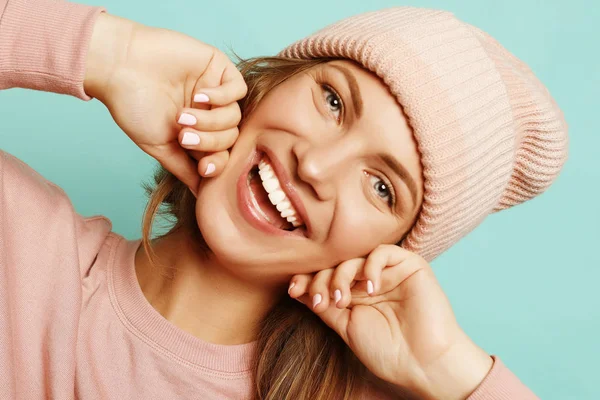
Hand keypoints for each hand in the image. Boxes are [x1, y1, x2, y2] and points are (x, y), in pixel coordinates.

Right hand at [84, 13, 246, 193]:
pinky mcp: (217, 67)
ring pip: (234, 116)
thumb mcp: (159, 145)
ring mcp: (215, 89)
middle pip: (230, 137)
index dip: (217, 163)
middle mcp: (209, 111)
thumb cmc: (133, 105)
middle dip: (210, 142)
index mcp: (197, 131)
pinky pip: (237, 89)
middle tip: (184, 136)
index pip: (222, 153)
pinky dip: (222, 97)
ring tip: (183, 115)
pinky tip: (199, 96)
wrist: (118, 67)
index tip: (202, 167)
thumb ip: (183, 168)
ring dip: (211, 121)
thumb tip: (203, 194)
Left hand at [288, 245, 493, 399]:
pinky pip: (382, 252)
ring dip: (341, 275)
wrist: (423, 363)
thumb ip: (326, 305)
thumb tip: (299, 288)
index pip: (326, 277)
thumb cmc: (387, 351)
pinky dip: (370, 266)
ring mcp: (389, 272)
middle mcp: (370, 281)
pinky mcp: (409, 265)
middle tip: (321, 301)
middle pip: (337, 265)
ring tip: (343, 300)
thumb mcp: (346, 327)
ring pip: (355, 257)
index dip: (308, 279)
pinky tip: (370, 289)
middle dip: (321, 279)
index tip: (293, 290)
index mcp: (355, 295)